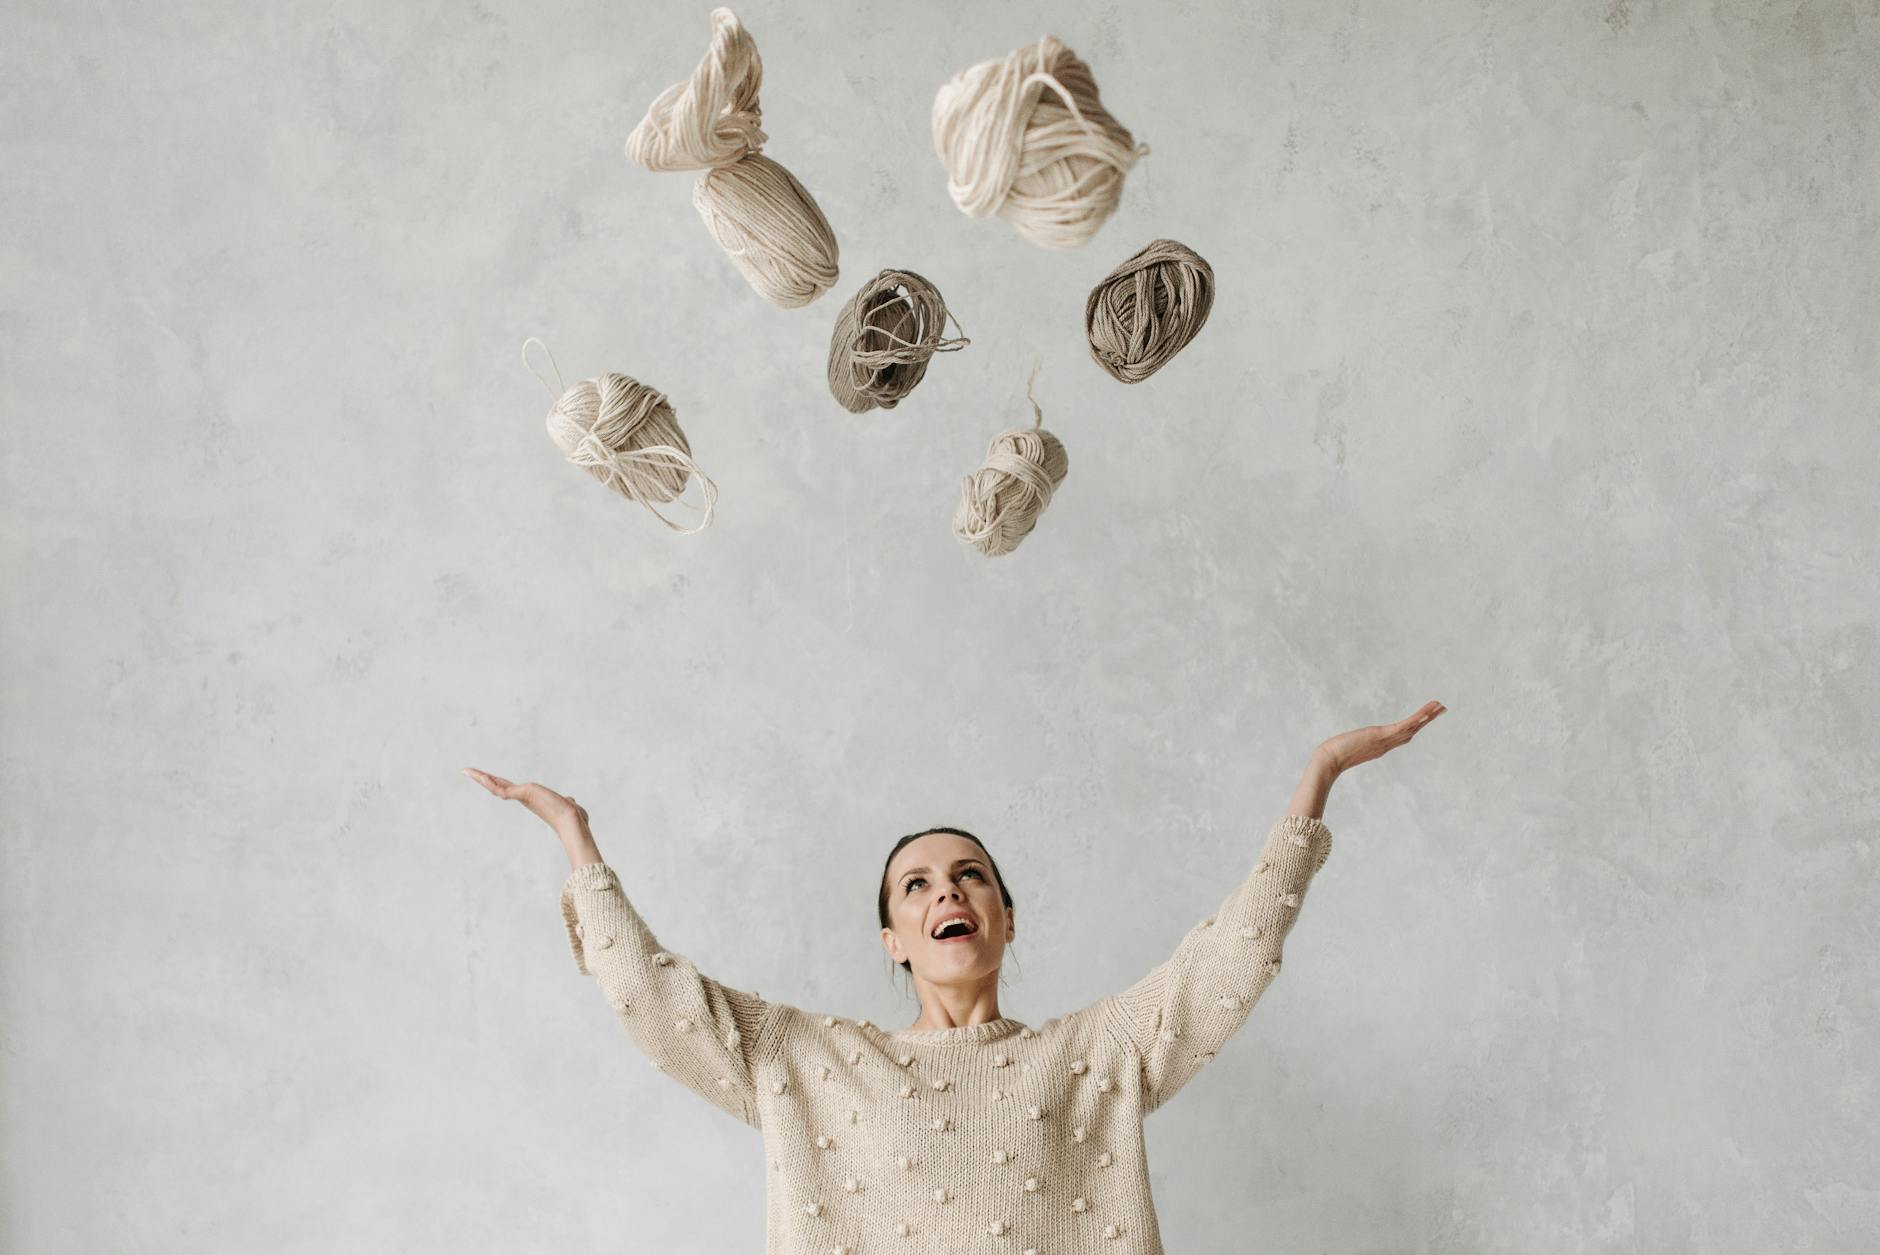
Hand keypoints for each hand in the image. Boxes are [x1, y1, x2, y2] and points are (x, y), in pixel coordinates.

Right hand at [463, 767, 589, 842]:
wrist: (572, 820)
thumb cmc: (573, 817)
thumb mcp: (567, 804)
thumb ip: (567, 801)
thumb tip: (571, 801)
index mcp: (530, 797)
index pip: (509, 788)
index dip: (496, 782)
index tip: (486, 777)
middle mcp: (524, 797)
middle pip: (498, 786)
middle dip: (482, 778)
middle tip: (466, 771)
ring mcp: (523, 796)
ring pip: (497, 787)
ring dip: (482, 778)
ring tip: (467, 771)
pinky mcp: (524, 795)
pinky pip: (504, 790)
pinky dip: (492, 784)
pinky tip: (483, 777)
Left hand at [1315, 700, 1445, 773]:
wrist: (1329, 761)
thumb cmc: (1332, 756)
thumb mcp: (1344, 748)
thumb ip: (1347, 746)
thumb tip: (1340, 744)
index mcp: (1380, 747)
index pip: (1402, 736)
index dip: (1415, 728)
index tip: (1424, 720)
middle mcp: (1386, 745)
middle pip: (1412, 731)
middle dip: (1427, 720)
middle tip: (1441, 710)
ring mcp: (1386, 741)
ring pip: (1412, 727)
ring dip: (1427, 716)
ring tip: (1440, 706)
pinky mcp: (1382, 735)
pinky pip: (1405, 725)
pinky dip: (1418, 717)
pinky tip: (1429, 710)